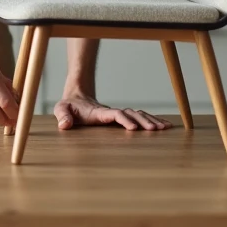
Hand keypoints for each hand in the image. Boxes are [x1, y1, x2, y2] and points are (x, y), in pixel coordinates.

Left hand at [53, 93, 172, 130]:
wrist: (77, 96)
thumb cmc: (69, 106)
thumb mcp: (61, 109)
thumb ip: (62, 116)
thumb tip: (64, 125)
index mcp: (99, 112)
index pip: (115, 114)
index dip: (124, 120)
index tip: (133, 128)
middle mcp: (111, 112)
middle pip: (131, 114)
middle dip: (143, 121)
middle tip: (155, 130)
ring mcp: (117, 114)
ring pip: (138, 114)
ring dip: (151, 120)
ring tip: (165, 128)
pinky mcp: (120, 117)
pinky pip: (138, 117)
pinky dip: (151, 120)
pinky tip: (164, 125)